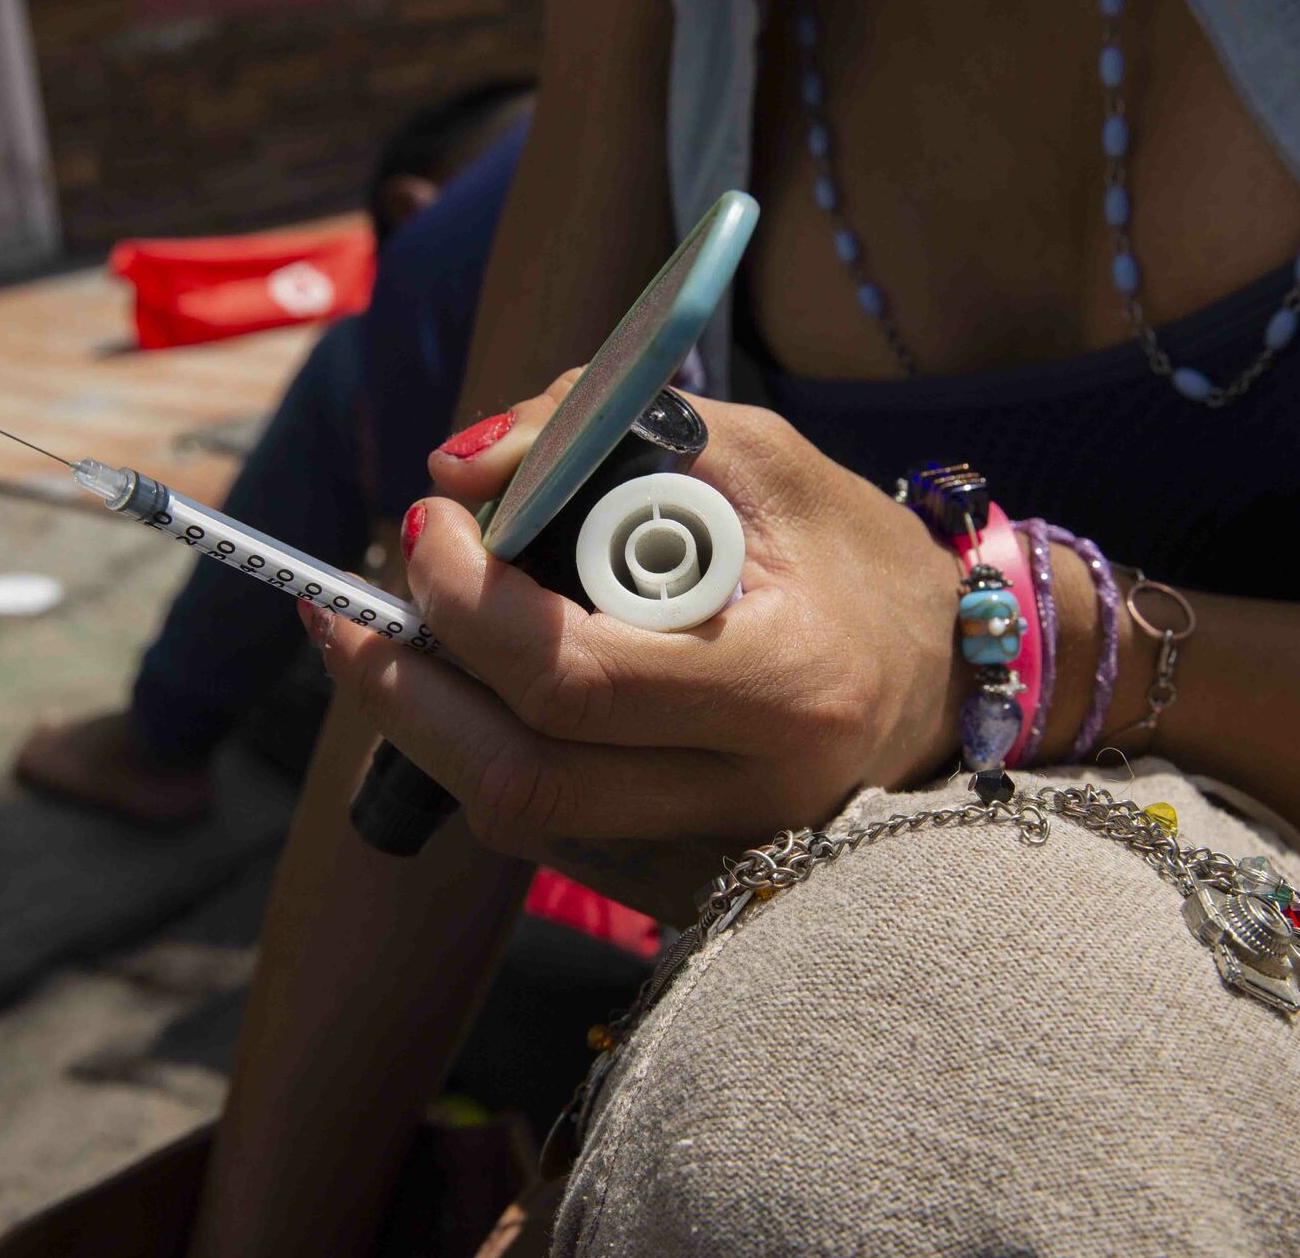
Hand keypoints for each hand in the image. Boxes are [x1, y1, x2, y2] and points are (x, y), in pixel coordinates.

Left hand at [306, 374, 964, 916]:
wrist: (955, 673)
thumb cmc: (857, 550)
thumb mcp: (757, 452)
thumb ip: (604, 434)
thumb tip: (454, 467)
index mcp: (783, 685)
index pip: (571, 675)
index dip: (465, 598)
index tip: (431, 519)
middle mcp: (750, 790)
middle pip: (519, 776)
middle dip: (400, 682)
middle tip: (344, 603)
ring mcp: (720, 846)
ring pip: (520, 816)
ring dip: (423, 723)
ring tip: (381, 635)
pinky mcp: (690, 865)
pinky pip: (550, 825)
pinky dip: (482, 750)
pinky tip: (462, 684)